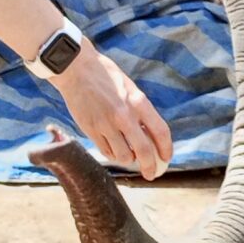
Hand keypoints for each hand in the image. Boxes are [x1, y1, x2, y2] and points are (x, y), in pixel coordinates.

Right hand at [54, 48, 172, 178]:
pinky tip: (114, 150)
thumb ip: (140, 110)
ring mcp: (107, 125)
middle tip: (151, 173)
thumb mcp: (129, 88)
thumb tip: (150, 134)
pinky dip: (113, 155)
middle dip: (150, 167)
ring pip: (124, 156)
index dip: (166, 149)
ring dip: (129, 160)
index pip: (160, 132)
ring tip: (128, 156)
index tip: (166, 159)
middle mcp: (125, 116)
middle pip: (144, 151)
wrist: (76, 69)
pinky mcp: (91, 130)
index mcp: (138, 102)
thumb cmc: (105, 76)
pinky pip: (107, 152)